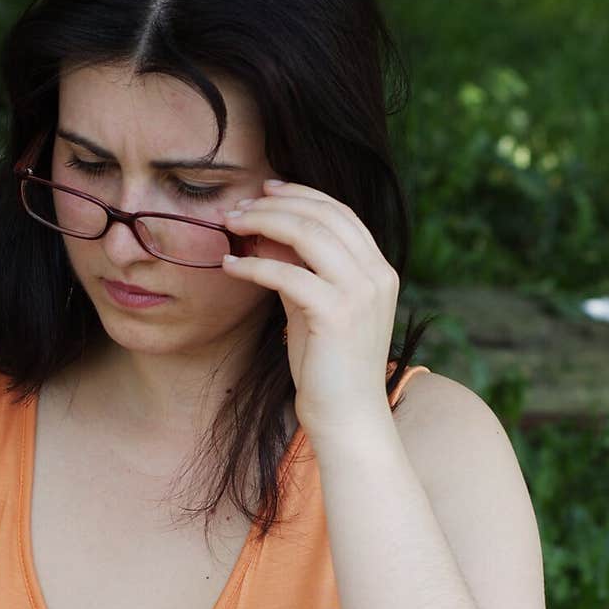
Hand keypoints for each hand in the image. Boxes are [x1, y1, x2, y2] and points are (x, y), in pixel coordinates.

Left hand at [223, 180, 399, 438]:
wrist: (347, 418)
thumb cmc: (327, 369)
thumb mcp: (312, 309)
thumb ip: (298, 271)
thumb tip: (265, 237)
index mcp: (378, 271)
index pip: (340, 213)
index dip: (301, 195)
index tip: (266, 190)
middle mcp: (376, 275)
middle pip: (323, 215)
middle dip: (276, 203)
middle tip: (239, 206)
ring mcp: (360, 293)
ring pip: (308, 234)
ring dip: (263, 223)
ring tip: (232, 225)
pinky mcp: (337, 314)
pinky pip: (287, 274)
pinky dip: (254, 266)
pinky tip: (230, 266)